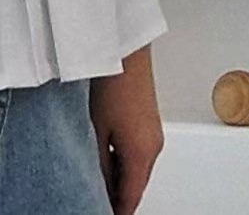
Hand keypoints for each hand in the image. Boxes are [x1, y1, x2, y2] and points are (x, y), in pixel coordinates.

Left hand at [90, 46, 164, 214]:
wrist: (124, 51)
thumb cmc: (109, 83)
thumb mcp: (94, 131)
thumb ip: (97, 164)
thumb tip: (94, 184)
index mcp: (142, 154)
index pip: (130, 198)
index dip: (116, 211)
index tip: (102, 213)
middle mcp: (154, 147)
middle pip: (136, 185)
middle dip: (118, 196)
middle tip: (96, 200)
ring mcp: (153, 134)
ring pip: (137, 169)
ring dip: (120, 177)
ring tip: (96, 179)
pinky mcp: (149, 122)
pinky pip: (139, 152)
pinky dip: (124, 160)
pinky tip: (105, 155)